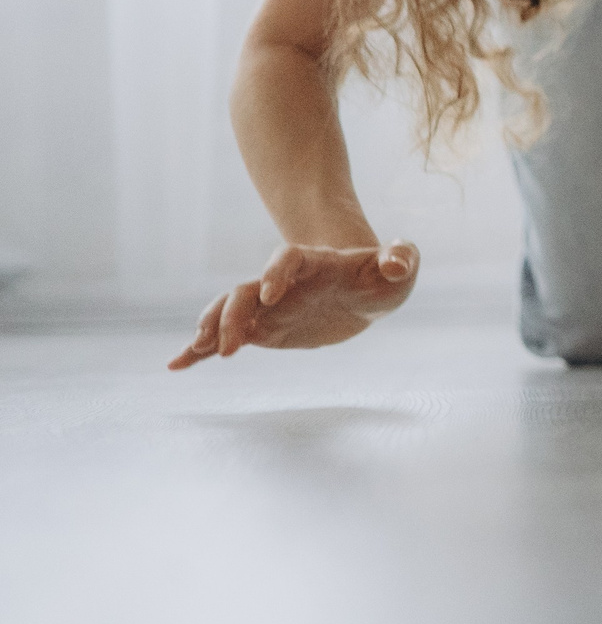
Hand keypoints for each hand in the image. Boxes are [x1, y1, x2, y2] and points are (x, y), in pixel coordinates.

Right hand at [169, 241, 418, 369]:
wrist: (366, 290)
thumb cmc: (384, 275)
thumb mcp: (400, 266)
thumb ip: (402, 258)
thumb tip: (398, 264)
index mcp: (317, 262)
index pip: (290, 259)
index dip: (277, 272)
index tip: (271, 296)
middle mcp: (285, 283)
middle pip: (248, 288)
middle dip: (234, 313)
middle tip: (230, 346)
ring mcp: (270, 306)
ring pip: (230, 310)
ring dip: (212, 327)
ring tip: (198, 351)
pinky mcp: (264, 329)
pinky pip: (226, 337)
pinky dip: (201, 350)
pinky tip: (177, 365)